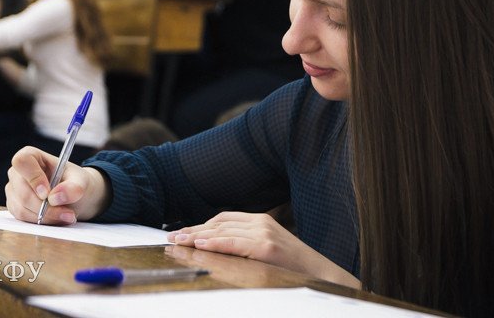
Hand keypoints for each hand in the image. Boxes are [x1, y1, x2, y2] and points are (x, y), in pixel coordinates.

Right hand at [5, 146, 109, 224]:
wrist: (75, 197)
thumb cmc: (76, 183)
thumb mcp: (81, 182)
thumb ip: (73, 187)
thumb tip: (56, 197)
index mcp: (32, 156)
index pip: (22, 161)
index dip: (33, 177)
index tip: (47, 193)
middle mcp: (18, 172)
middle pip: (22, 191)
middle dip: (45, 206)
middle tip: (67, 213)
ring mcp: (14, 191)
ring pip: (22, 208)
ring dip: (46, 216)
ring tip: (66, 216)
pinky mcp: (15, 207)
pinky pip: (23, 218)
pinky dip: (41, 221)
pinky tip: (56, 218)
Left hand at [167, 212, 358, 287]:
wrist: (321, 275)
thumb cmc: (293, 266)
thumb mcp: (268, 248)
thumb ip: (246, 243)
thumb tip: (216, 247)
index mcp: (260, 220)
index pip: (223, 218)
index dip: (200, 225)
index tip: (181, 233)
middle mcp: (261, 222)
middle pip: (219, 223)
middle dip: (192, 230)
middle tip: (172, 238)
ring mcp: (264, 233)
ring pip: (222, 231)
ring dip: (197, 236)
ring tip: (179, 243)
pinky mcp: (267, 247)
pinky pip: (234, 243)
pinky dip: (214, 243)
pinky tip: (200, 245)